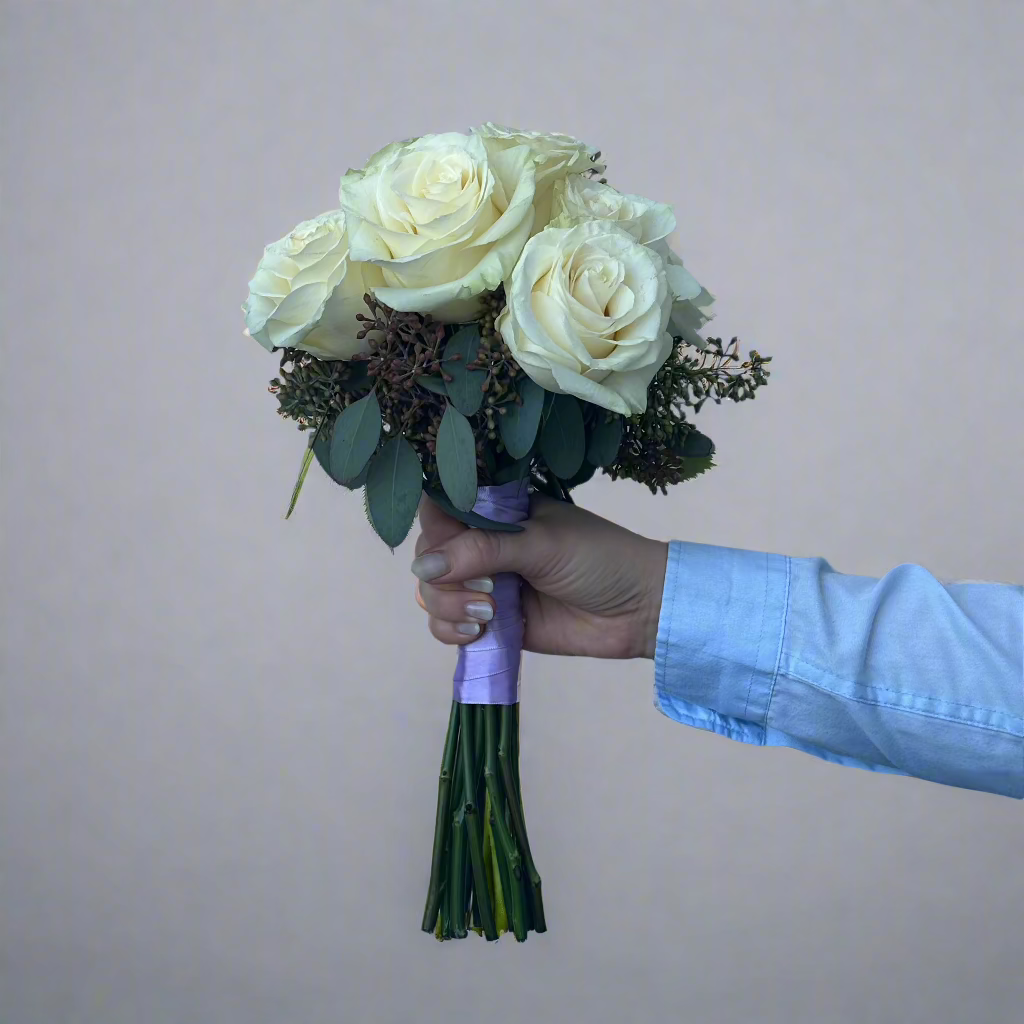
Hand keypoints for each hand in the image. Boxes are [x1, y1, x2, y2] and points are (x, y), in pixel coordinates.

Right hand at [411, 494, 667, 659]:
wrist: (638, 610)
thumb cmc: (599, 559)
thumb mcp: (540, 544)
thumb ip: (482, 550)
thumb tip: (422, 567)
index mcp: (498, 511)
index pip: (442, 509)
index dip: (434, 528)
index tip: (447, 545)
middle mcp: (485, 545)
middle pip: (429, 555)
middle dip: (442, 575)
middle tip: (484, 588)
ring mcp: (486, 585)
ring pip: (433, 593)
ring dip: (447, 605)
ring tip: (486, 615)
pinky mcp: (491, 623)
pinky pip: (447, 625)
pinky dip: (451, 630)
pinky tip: (478, 632)